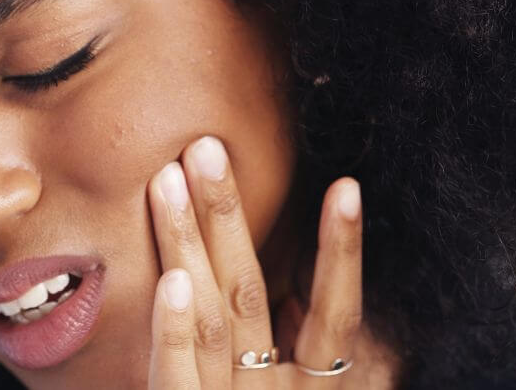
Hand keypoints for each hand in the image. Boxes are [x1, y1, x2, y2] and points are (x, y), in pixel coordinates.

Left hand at [146, 136, 362, 388]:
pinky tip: (171, 280)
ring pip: (212, 322)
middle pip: (252, 297)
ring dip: (188, 245)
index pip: (337, 316)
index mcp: (309, 389)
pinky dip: (174, 330)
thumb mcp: (271, 384)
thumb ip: (277, 343)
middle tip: (205, 148)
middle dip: (229, 217)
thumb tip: (272, 273)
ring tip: (169, 181)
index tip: (346, 186)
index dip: (343, 253)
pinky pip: (175, 378)